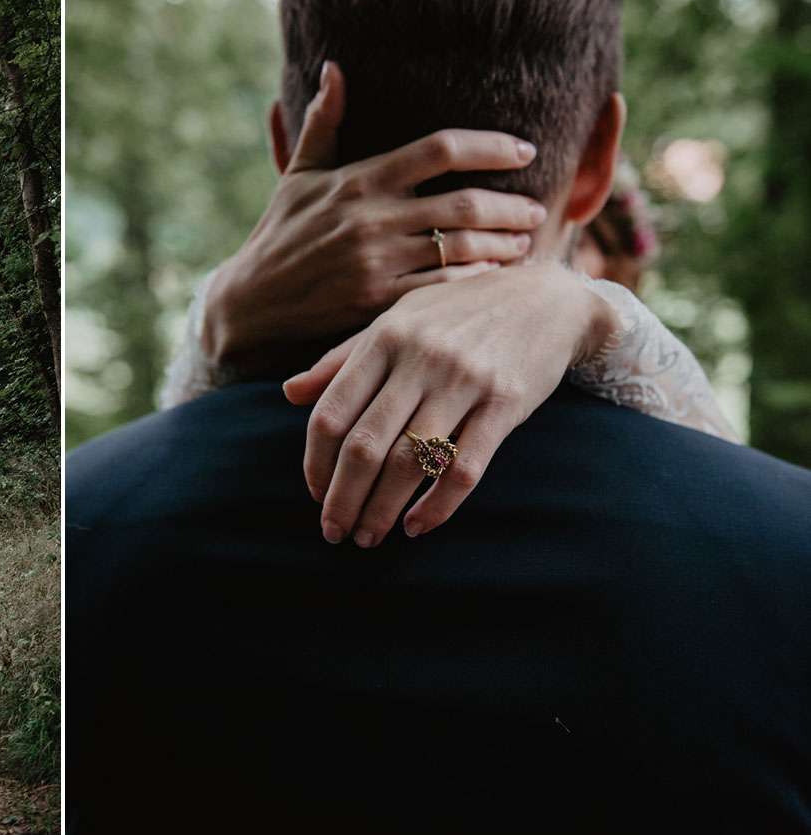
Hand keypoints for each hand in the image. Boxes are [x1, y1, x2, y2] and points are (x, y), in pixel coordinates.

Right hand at [201, 61, 547, 373]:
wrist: (253, 301)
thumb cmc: (280, 232)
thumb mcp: (299, 174)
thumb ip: (325, 122)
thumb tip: (334, 68)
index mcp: (358, 180)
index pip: (439, 149)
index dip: (490, 146)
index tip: (523, 150)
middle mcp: (371, 218)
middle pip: (463, 202)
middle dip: (510, 205)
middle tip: (538, 207)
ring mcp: (375, 262)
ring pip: (460, 247)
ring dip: (502, 244)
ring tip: (524, 241)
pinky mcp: (375, 302)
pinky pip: (440, 288)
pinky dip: (473, 281)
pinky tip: (494, 276)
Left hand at [283, 264, 619, 547]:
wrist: (546, 298)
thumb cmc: (456, 314)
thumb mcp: (395, 322)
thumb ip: (342, 360)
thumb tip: (289, 393)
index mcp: (384, 338)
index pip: (332, 413)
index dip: (316, 462)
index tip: (314, 493)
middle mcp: (420, 358)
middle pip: (365, 445)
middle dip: (343, 499)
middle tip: (334, 531)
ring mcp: (464, 381)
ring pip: (411, 462)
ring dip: (382, 509)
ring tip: (368, 536)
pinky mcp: (506, 404)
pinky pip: (464, 468)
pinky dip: (437, 506)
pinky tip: (417, 526)